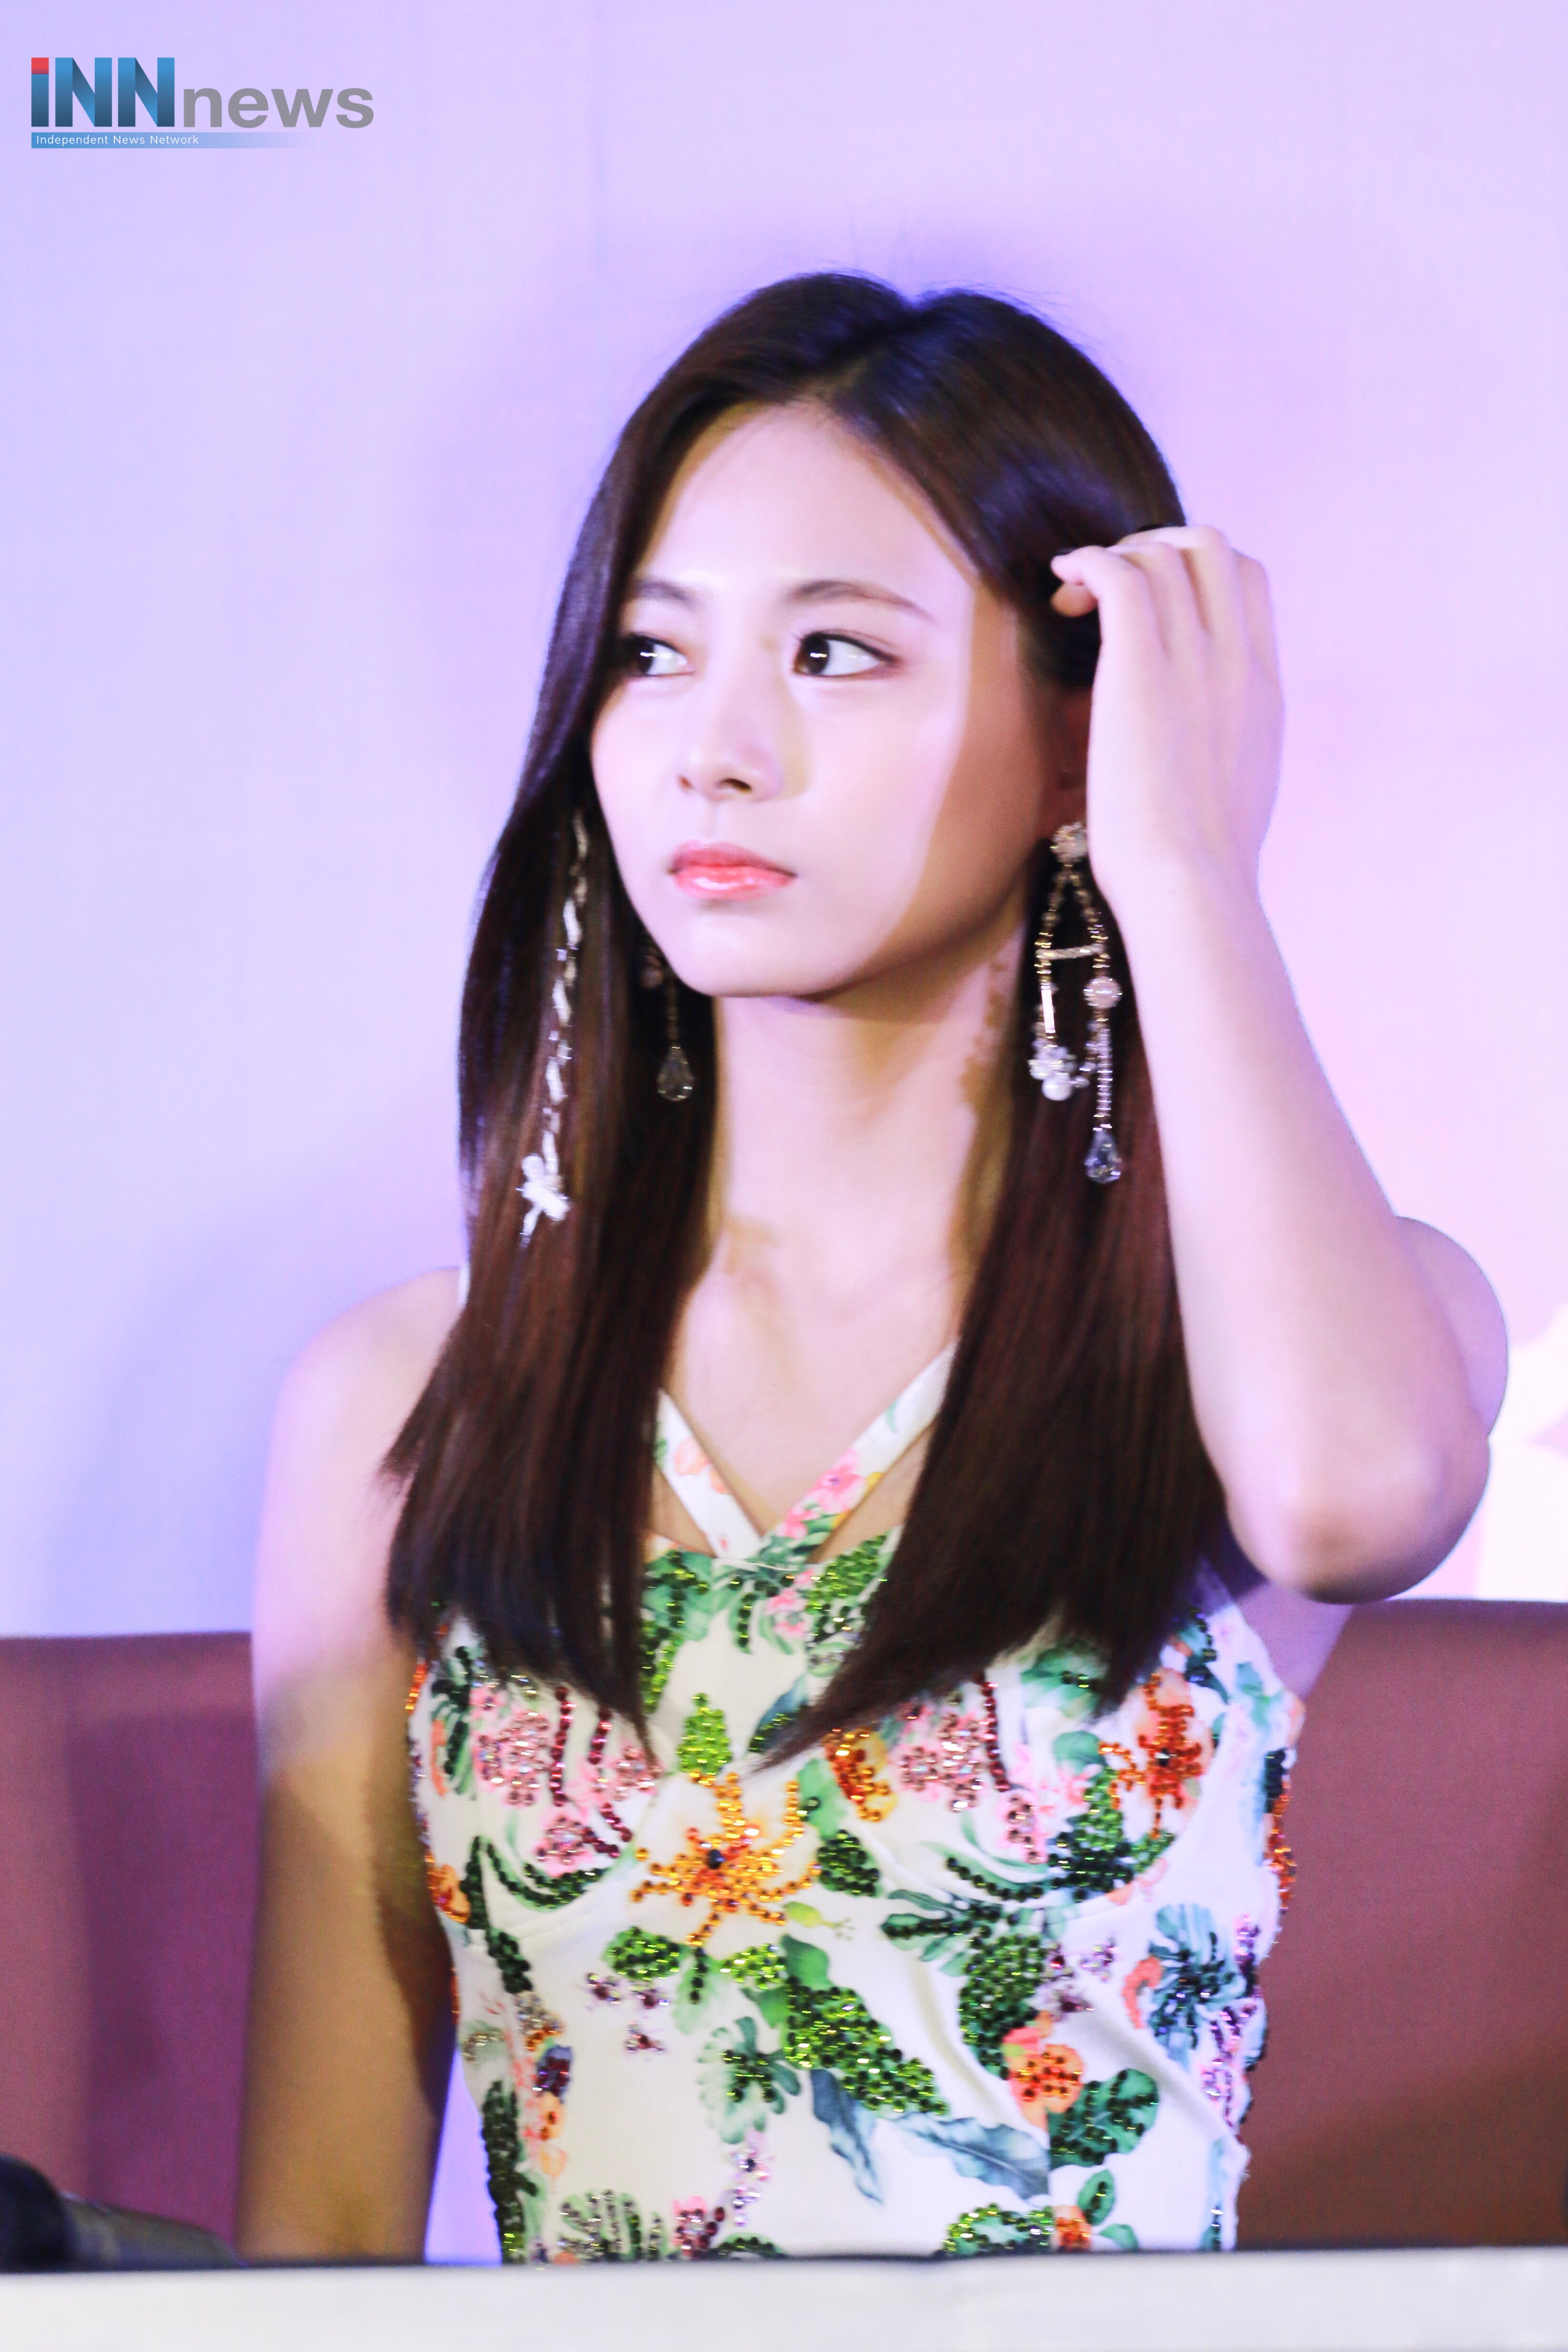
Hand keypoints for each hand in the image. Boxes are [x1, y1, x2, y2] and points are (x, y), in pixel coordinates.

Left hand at [1049, 527, 1282, 918]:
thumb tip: (1199, 744)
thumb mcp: (1236, 789)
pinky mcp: (1141, 667)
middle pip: (1211, 547)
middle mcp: (1236, 660)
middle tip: (1107, 590)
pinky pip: (1120, 574)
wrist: (1191, 889)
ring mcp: (1195, 658)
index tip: (1151, 604)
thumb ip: (1225, 744)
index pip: (1247, 580)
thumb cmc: (1199, 866)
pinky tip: (1061, 584)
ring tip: (1072, 595)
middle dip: (1153, 546)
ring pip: (1163, 553)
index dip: (1195, 570)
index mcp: (1262, 687)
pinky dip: (1087, 562)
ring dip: (1111, 556)